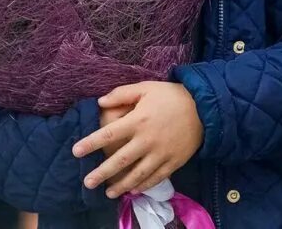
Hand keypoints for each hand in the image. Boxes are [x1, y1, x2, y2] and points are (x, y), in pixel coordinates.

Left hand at [72, 82, 203, 198]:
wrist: (206, 107)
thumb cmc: (172, 96)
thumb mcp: (147, 88)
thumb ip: (123, 93)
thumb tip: (100, 101)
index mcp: (139, 120)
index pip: (109, 134)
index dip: (91, 143)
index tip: (76, 152)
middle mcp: (148, 139)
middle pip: (120, 160)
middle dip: (102, 173)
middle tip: (88, 183)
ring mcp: (161, 153)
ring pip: (137, 174)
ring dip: (121, 185)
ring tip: (108, 193)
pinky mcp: (174, 161)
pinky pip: (156, 177)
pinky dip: (143, 186)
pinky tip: (133, 190)